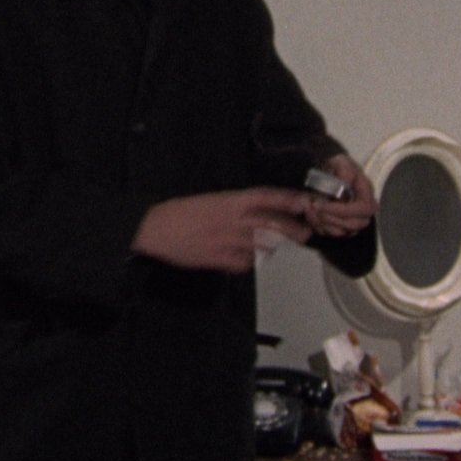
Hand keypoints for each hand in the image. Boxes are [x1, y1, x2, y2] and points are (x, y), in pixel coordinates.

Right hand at [132, 188, 313, 272]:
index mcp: (228, 201)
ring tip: (279, 244)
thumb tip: (254, 213)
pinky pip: (244, 262)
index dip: (286, 200)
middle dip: (291, 229)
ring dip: (273, 245)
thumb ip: (233, 208)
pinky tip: (248, 258)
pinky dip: (249, 260)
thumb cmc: (180, 213)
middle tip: (305, 232)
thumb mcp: (210, 201)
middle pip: (270, 224)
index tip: (303, 202)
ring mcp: (226, 240)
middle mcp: (231, 220)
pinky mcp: (218, 258)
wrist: (155, 228)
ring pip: (261, 245)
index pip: (265, 198)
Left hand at [307, 154, 376, 238]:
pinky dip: (319, 227)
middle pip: (356, 224)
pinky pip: (332, 233)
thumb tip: (346, 182)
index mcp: (365, 192)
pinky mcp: (340, 225)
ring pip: (343, 232)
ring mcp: (352, 218)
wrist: (326, 168)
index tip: (323, 205)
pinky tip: (310, 214)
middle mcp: (362, 208)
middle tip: (314, 207)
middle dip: (332, 218)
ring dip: (324, 223)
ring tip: (310, 209)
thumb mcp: (340, 161)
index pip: (364, 208)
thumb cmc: (335, 164)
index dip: (344, 211)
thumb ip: (345, 171)